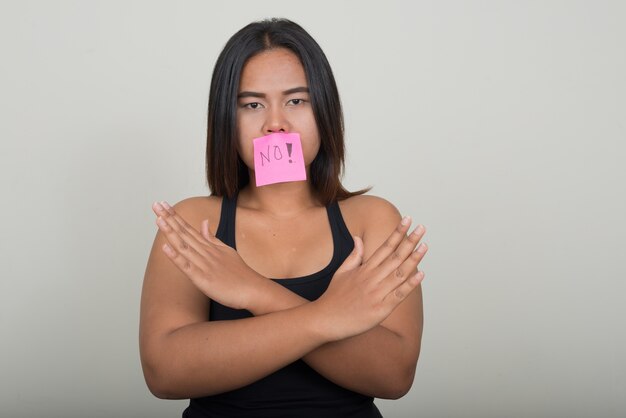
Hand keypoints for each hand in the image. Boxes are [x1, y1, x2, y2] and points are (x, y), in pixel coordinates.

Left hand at [152, 201, 263, 309]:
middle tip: (155, 204)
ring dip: (170, 232)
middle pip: (184, 233)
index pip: (188, 228)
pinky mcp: (203, 279)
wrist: (254, 289)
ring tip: (159, 219)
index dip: (174, 216)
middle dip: (169, 218)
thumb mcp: (226, 250)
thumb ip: (212, 237)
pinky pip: (187, 267)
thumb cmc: (240, 273)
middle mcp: (205, 252)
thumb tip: (203, 221)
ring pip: (184, 246)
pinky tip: (166, 248)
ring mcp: (204, 265)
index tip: (163, 204)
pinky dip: (176, 257)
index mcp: (209, 246)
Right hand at [313, 217, 426, 340]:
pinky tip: (421, 274)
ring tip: (425, 246)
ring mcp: (377, 293)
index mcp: (364, 269)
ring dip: (413, 259)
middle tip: (422, 228)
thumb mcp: (341, 272)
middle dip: (410, 241)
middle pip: (395, 256)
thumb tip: (358, 238)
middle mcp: (372, 278)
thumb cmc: (333, 297)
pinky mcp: (380, 309)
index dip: (397, 233)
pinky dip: (410, 284)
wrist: (325, 320)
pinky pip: (398, 294)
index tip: (407, 220)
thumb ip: (353, 255)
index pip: (385, 247)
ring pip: (399, 273)